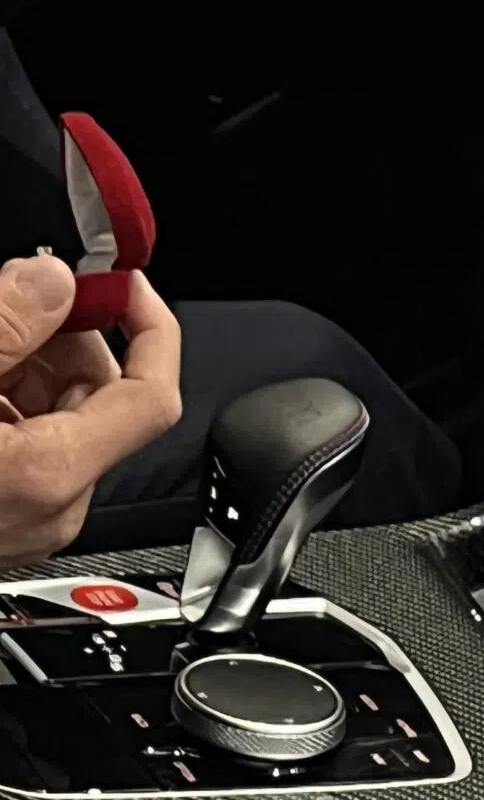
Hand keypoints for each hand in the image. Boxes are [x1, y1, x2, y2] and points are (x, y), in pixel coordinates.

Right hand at [0, 256, 181, 564]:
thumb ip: (2, 326)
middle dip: (66, 337)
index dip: (150, 327)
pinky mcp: (8, 517)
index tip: (122, 282)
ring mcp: (33, 517)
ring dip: (29, 364)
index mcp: (49, 471)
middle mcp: (55, 504)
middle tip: (17, 294)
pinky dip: (7, 401)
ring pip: (61, 418)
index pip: (152, 397)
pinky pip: (29, 444)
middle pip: (103, 401)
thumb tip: (50, 283)